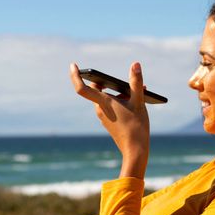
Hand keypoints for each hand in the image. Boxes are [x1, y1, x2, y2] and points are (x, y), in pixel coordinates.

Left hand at [69, 62, 149, 177]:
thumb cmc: (136, 126)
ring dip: (122, 93)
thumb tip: (135, 64)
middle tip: (132, 83)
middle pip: (101, 90)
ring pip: (109, 98)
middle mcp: (100, 109)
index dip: (76, 76)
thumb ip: (136, 82)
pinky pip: (112, 107)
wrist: (135, 150)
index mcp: (103, 102)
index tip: (73, 65)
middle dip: (114, 83)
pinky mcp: (109, 122)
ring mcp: (104, 117)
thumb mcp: (139, 101)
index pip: (82, 88)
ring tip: (141, 93)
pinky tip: (137, 104)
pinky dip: (122, 102)